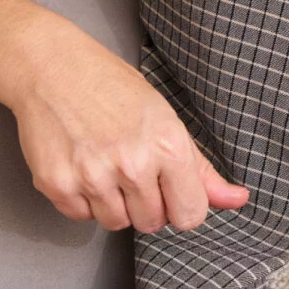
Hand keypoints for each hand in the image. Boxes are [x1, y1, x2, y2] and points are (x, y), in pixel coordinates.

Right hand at [0, 23, 249, 232]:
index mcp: (167, 145)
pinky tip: (79, 165)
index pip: (190, 216)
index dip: (179, 204)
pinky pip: (80, 217)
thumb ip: (200, 168)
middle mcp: (132, 164)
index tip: (167, 187)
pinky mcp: (57, 184)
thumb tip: (238, 200)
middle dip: (143, 203)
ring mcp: (92, 176)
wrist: (50, 65)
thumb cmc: (109, 86)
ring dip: (111, 203)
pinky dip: (80, 199)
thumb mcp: (164, 118)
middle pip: (151, 223)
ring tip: (102, 164)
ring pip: (115, 223)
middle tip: (127, 166)